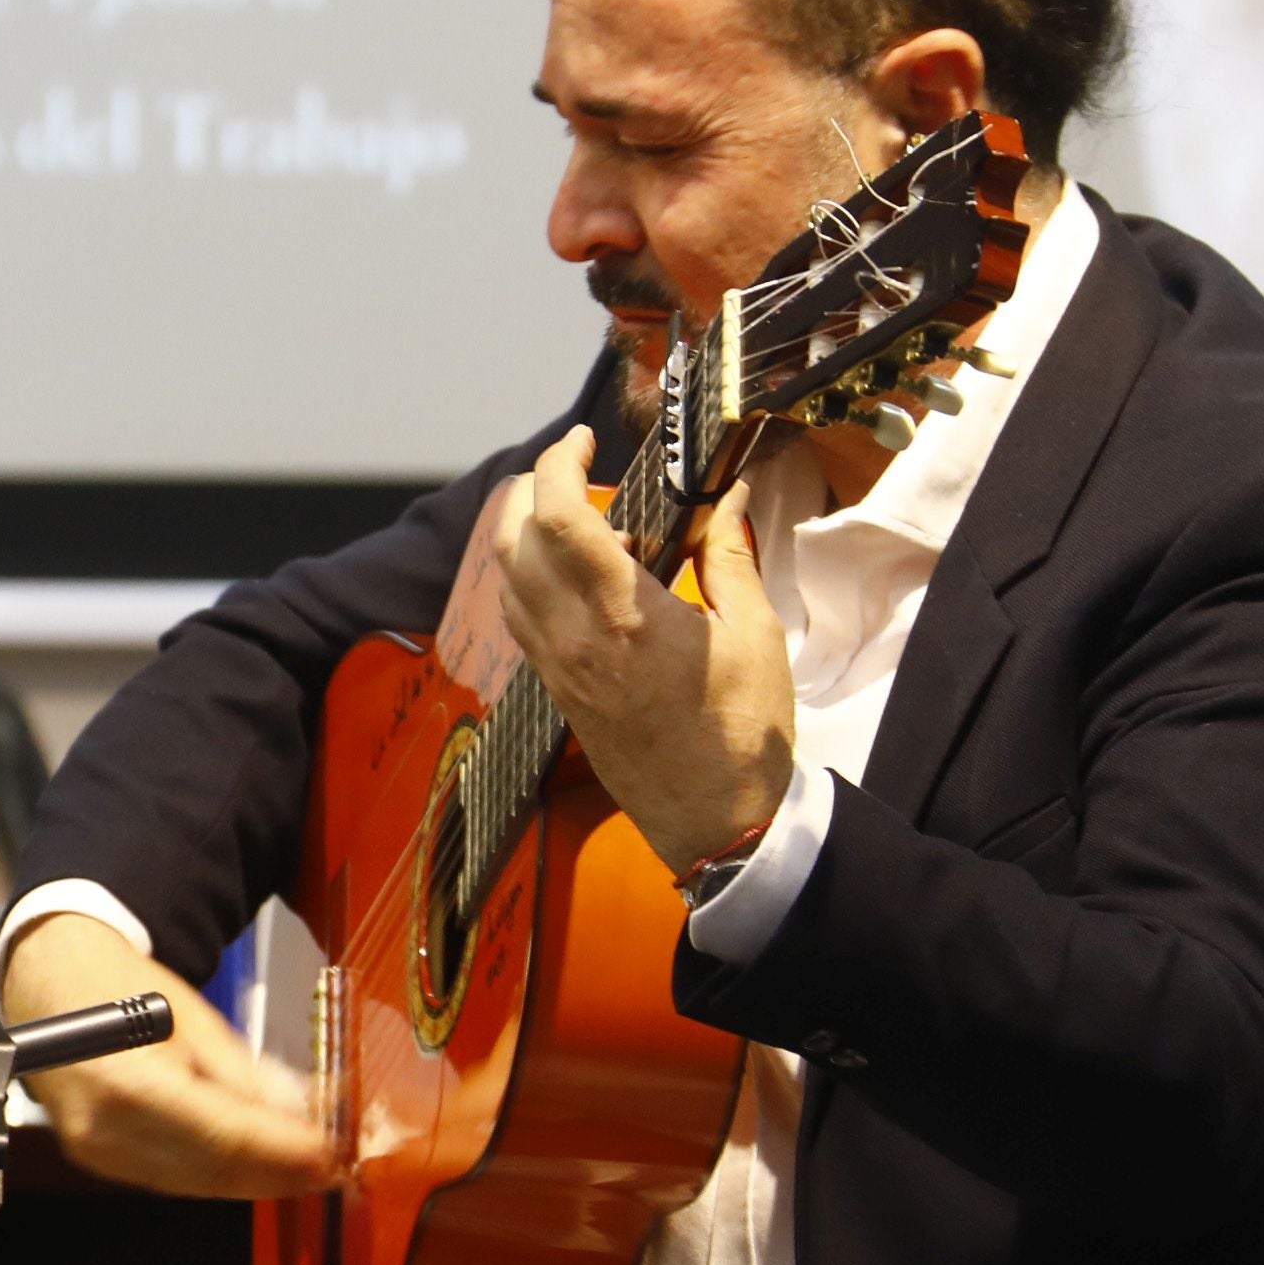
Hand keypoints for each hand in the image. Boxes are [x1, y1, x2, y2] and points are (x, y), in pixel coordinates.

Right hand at [1, 911, 330, 1200]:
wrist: (50, 986)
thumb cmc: (119, 989)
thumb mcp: (193, 1017)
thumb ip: (247, 1073)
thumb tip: (304, 1114)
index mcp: (126, 1083)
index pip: (222, 1136)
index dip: (282, 1151)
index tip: (329, 1152)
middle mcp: (105, 1130)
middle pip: (213, 1170)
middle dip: (279, 1173)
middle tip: (330, 1167)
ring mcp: (98, 1153)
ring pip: (198, 1184)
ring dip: (257, 1180)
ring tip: (306, 1170)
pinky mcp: (102, 1162)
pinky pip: (177, 1179)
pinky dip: (223, 1175)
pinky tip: (259, 1167)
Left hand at [493, 428, 797, 876]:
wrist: (716, 823)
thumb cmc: (745, 733)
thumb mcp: (755, 634)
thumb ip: (730, 555)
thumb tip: (730, 493)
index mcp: (625, 618)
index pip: (560, 519)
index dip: (559, 464)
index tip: (583, 440)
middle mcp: (575, 639)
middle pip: (514, 539)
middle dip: (534, 490)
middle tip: (579, 473)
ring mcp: (558, 668)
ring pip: (507, 578)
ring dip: (528, 534)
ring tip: (586, 523)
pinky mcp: (556, 691)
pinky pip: (520, 617)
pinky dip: (531, 577)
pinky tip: (578, 575)